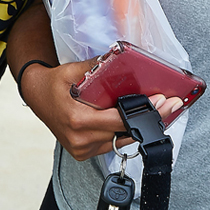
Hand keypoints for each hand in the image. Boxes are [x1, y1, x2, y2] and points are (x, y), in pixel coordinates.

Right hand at [19, 59, 182, 159]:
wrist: (36, 96)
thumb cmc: (53, 84)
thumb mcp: (72, 71)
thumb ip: (96, 67)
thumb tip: (119, 58)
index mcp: (77, 121)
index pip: (119, 119)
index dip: (143, 111)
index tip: (163, 101)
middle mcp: (80, 140)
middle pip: (124, 132)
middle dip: (150, 118)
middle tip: (172, 105)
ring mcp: (82, 149)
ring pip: (120, 141)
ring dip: (140, 126)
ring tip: (162, 112)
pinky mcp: (84, 152)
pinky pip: (111, 143)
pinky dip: (125, 131)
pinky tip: (141, 119)